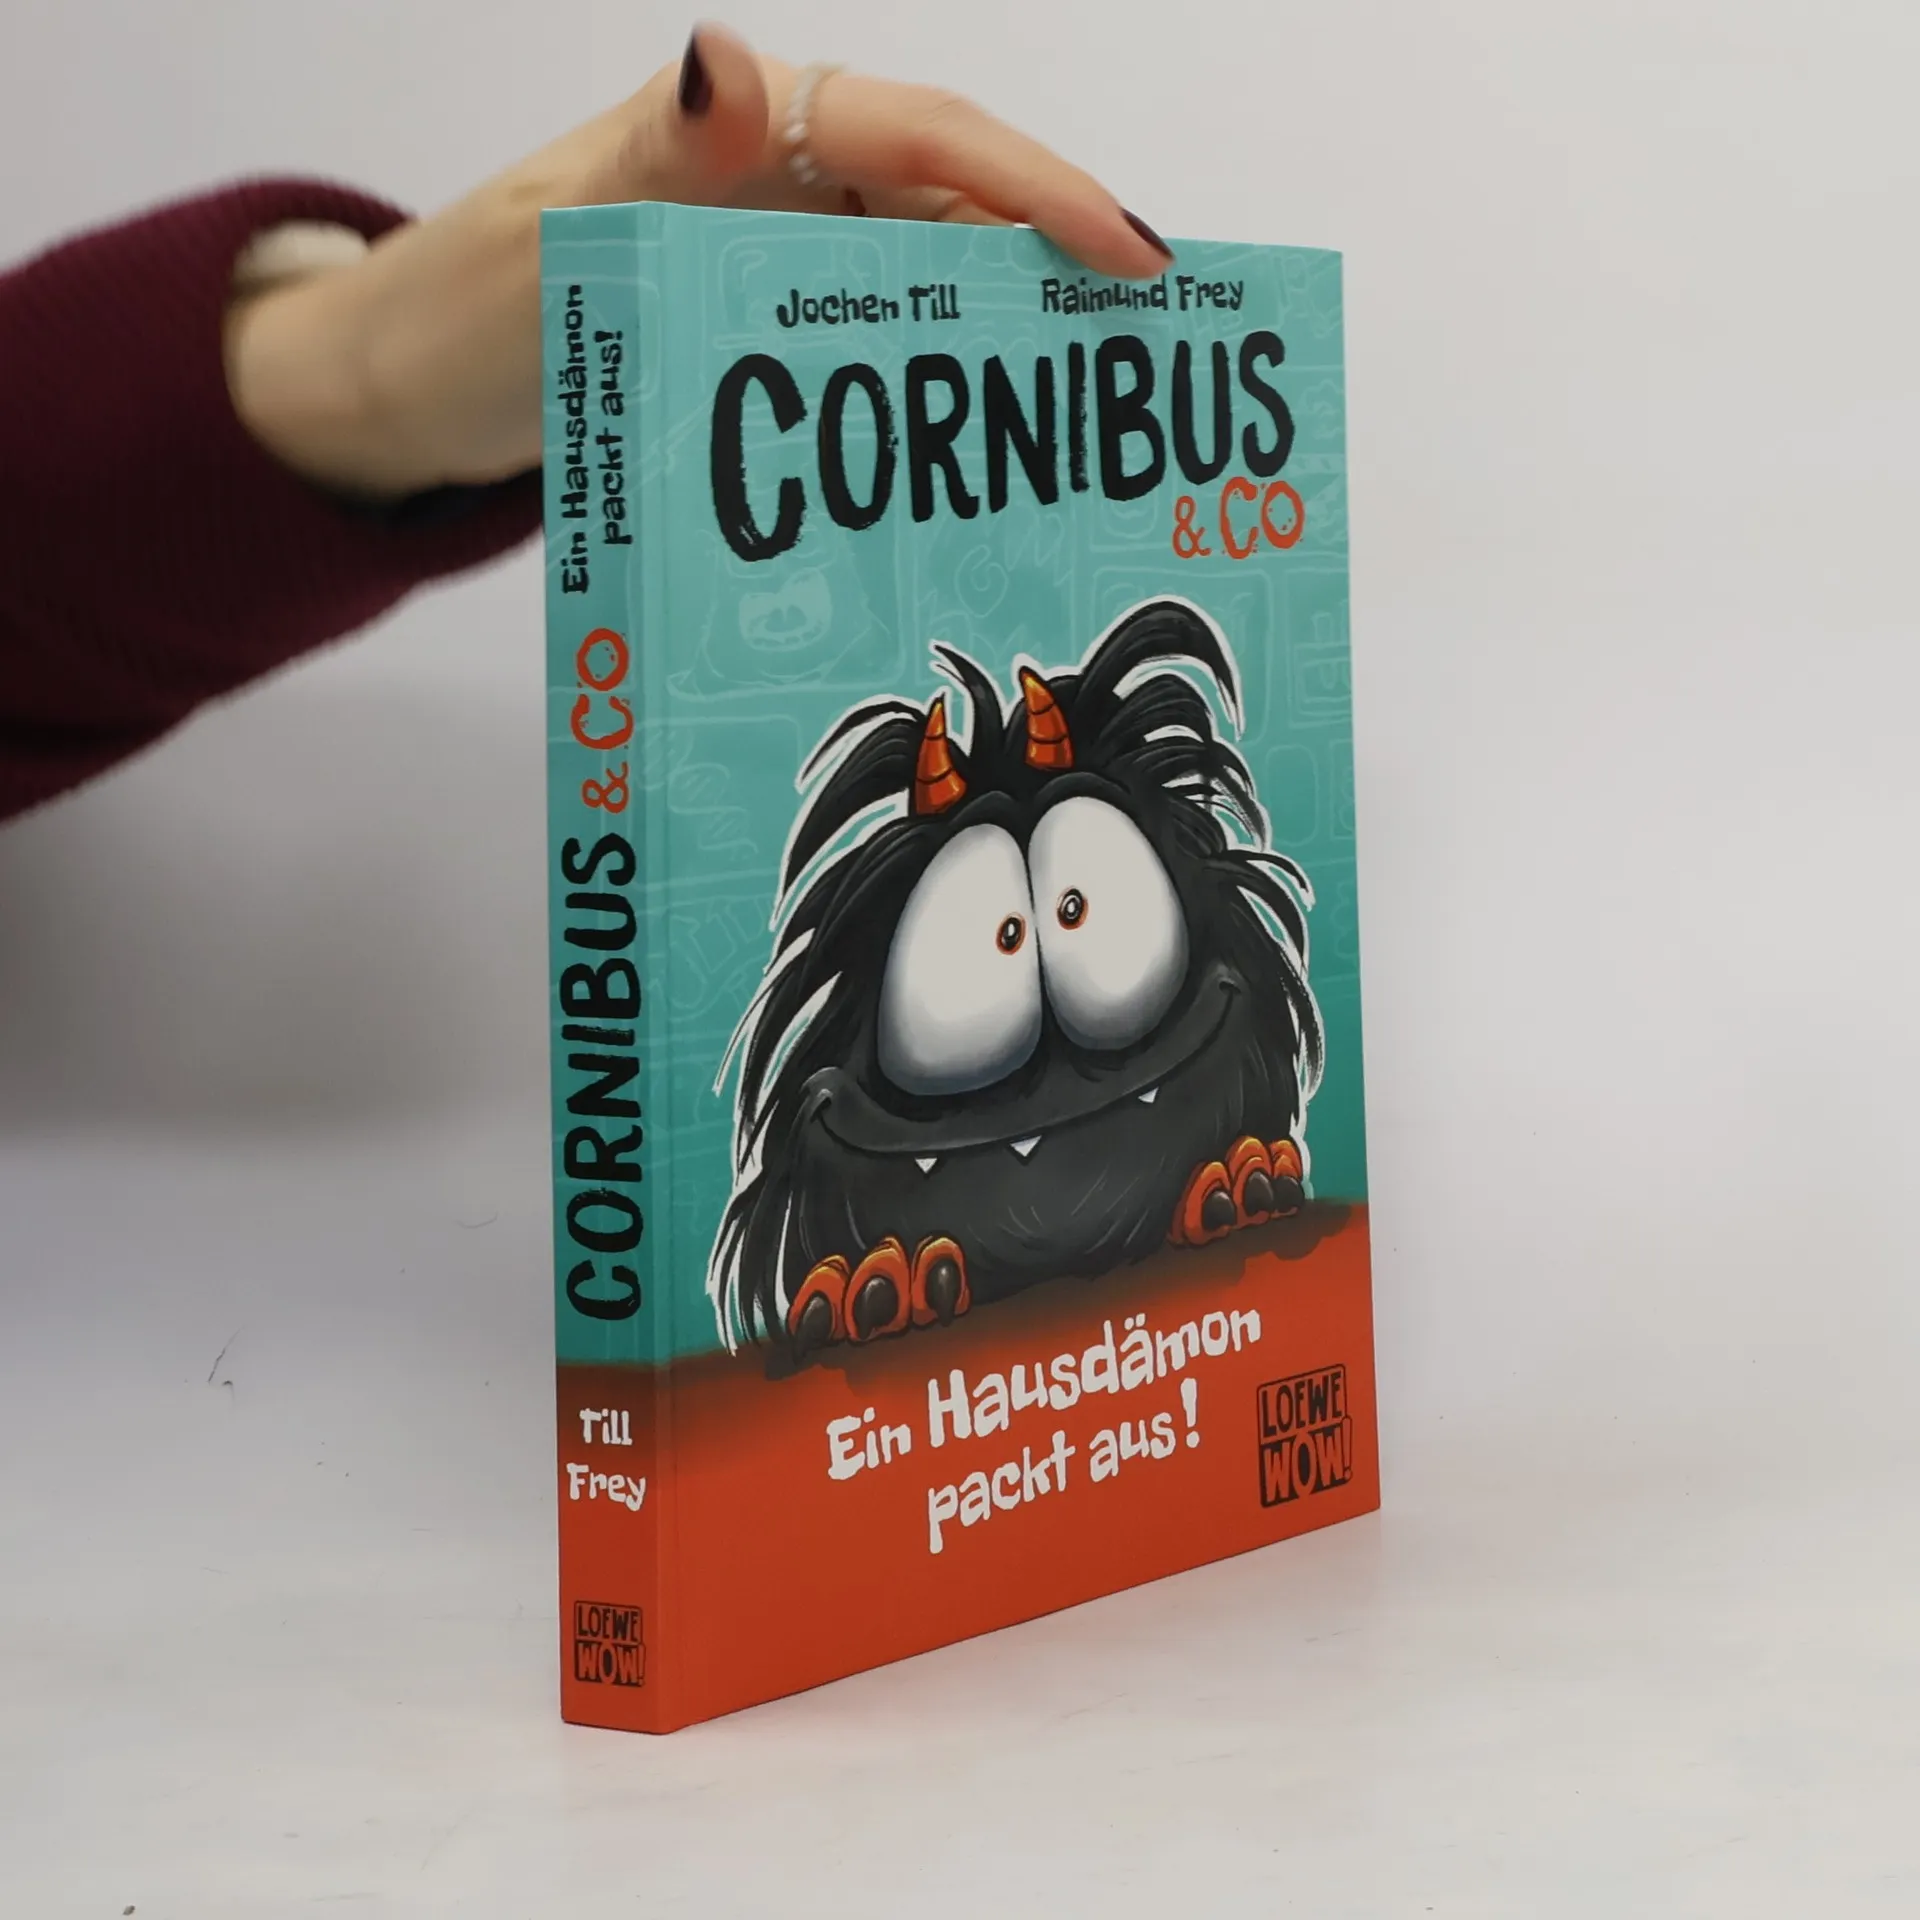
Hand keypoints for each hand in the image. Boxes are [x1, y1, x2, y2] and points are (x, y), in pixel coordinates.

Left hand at [225, 22, 1174, 499]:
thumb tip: (736, 65)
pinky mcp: (773, 348)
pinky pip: (880, 364)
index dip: (1036, 190)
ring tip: (1095, 427)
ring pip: (930, 291)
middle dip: (1057, 274)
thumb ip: (654, 158)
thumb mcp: (554, 232)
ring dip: (1007, 349)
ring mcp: (783, 270)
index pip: (924, 137)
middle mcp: (784, 188)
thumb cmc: (463, 310)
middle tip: (1150, 364)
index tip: (1130, 261)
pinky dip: (936, 405)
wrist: (409, 398)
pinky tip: (984, 465)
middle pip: (955, 210)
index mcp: (746, 132)